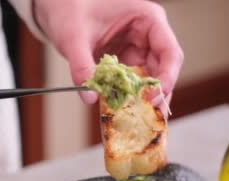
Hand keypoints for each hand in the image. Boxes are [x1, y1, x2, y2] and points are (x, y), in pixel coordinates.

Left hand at [35, 0, 183, 104]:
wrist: (59, 8)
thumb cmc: (70, 10)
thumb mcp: (74, 37)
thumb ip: (81, 66)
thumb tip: (89, 97)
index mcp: (147, 19)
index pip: (169, 51)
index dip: (167, 76)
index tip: (155, 96)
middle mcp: (148, 36)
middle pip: (163, 71)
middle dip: (156, 95)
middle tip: (149, 116)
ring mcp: (137, 50)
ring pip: (149, 81)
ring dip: (142, 99)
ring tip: (139, 120)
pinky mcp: (125, 63)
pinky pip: (131, 84)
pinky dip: (127, 98)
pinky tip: (122, 113)